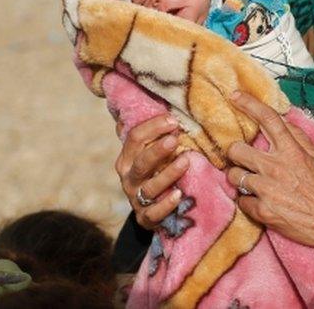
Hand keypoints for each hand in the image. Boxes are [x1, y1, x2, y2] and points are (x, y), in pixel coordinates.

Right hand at [115, 115, 189, 229]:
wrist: (151, 210)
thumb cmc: (154, 172)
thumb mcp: (147, 152)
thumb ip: (148, 132)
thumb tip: (144, 96)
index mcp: (127, 158)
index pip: (135, 138)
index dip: (153, 128)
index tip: (174, 121)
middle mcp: (129, 178)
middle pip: (141, 162)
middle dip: (157, 150)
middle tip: (175, 138)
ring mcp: (137, 199)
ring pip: (150, 187)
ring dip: (168, 174)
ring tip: (186, 161)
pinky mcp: (146, 218)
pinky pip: (155, 213)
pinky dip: (166, 205)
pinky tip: (179, 195)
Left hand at [225, 92, 313, 254]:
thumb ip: (298, 138)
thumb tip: (284, 120)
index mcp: (291, 151)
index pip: (268, 120)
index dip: (249, 104)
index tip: (235, 97)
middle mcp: (275, 167)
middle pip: (237, 149)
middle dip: (235, 152)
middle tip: (241, 158)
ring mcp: (266, 190)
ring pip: (233, 176)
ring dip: (238, 178)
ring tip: (250, 182)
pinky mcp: (261, 211)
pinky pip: (241, 201)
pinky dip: (247, 201)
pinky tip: (259, 202)